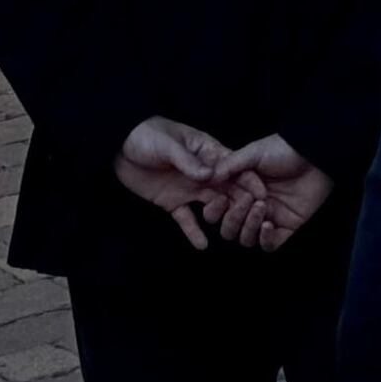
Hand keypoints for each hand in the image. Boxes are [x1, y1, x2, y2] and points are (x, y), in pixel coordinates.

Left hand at [117, 118, 245, 248]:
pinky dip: (194, 231)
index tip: (261, 194)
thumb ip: (188, 161)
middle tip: (253, 218)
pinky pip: (186, 218)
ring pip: (211, 204)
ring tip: (230, 232)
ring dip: (221, 216)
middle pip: (226, 188)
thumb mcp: (168, 145)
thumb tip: (209, 176)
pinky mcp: (172, 202)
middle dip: (240, 202)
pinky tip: (202, 245)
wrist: (119, 146)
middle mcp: (202, 171)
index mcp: (206, 151)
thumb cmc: (147, 136)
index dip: (247, 178)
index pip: (232, 166)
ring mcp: (188, 187)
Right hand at [213, 137, 333, 247]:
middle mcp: (250, 208)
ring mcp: (267, 219)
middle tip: (247, 200)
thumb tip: (210, 177)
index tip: (220, 199)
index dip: (214, 210)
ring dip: (249, 226)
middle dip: (233, 217)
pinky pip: (269, 245)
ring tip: (262, 206)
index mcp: (238, 192)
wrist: (313, 154)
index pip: (217, 211)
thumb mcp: (254, 153)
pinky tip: (269, 223)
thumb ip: (230, 165)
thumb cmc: (283, 150)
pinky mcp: (285, 228)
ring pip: (245, 238)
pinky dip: (265, 238)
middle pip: (228, 228)